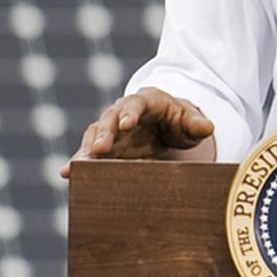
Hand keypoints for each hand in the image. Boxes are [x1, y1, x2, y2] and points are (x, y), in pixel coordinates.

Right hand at [60, 87, 215, 177]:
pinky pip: (89, 154)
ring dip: (86, 151)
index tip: (126, 124)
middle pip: (110, 119)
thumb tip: (208, 128)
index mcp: (147, 101)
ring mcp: (111, 130)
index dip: (130, 113)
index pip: (136, 104)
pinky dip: (79, 163)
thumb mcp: (191, 121)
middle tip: (98, 149)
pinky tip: (68, 174)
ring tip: (76, 167)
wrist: (166, 126)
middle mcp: (123, 113)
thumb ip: (197, 124)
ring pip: (94, 136)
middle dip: (104, 133)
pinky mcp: (104, 148)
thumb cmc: (179, 121)